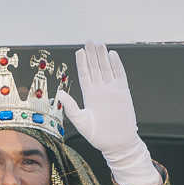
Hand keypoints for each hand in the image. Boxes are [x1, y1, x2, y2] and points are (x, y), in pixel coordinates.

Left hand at [56, 42, 159, 184]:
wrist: (117, 144)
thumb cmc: (98, 136)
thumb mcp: (81, 122)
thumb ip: (71, 108)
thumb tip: (60, 94)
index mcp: (89, 96)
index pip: (85, 74)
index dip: (82, 62)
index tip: (79, 50)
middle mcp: (100, 90)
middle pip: (95, 68)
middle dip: (92, 54)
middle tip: (90, 41)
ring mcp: (112, 90)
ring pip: (107, 68)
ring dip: (103, 56)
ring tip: (100, 44)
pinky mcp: (123, 93)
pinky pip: (120, 75)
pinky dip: (117, 65)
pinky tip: (113, 55)